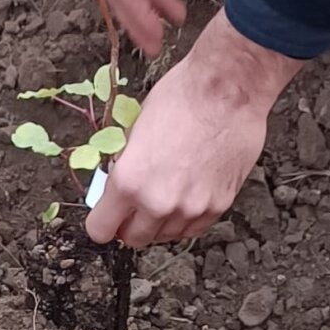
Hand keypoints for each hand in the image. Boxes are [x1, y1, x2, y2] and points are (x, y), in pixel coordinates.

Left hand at [86, 12, 300, 248]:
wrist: (228, 90)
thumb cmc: (181, 98)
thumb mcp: (134, 131)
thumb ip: (124, 167)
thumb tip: (117, 188)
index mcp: (128, 182)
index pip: (101, 230)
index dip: (102, 221)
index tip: (107, 213)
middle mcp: (158, 203)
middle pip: (133, 239)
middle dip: (129, 225)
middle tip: (133, 206)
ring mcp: (191, 208)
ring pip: (165, 236)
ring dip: (159, 222)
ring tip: (164, 193)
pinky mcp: (219, 205)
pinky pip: (194, 228)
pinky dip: (186, 218)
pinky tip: (185, 195)